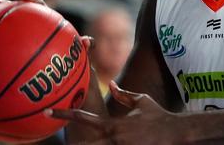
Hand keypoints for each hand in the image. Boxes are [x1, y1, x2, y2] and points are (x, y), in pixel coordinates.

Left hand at [47, 81, 182, 144]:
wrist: (174, 133)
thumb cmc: (158, 115)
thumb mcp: (141, 101)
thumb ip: (124, 95)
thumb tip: (113, 85)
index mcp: (112, 124)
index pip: (83, 118)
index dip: (65, 113)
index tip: (48, 112)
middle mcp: (112, 138)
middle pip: (84, 143)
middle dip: (72, 143)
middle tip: (60, 140)